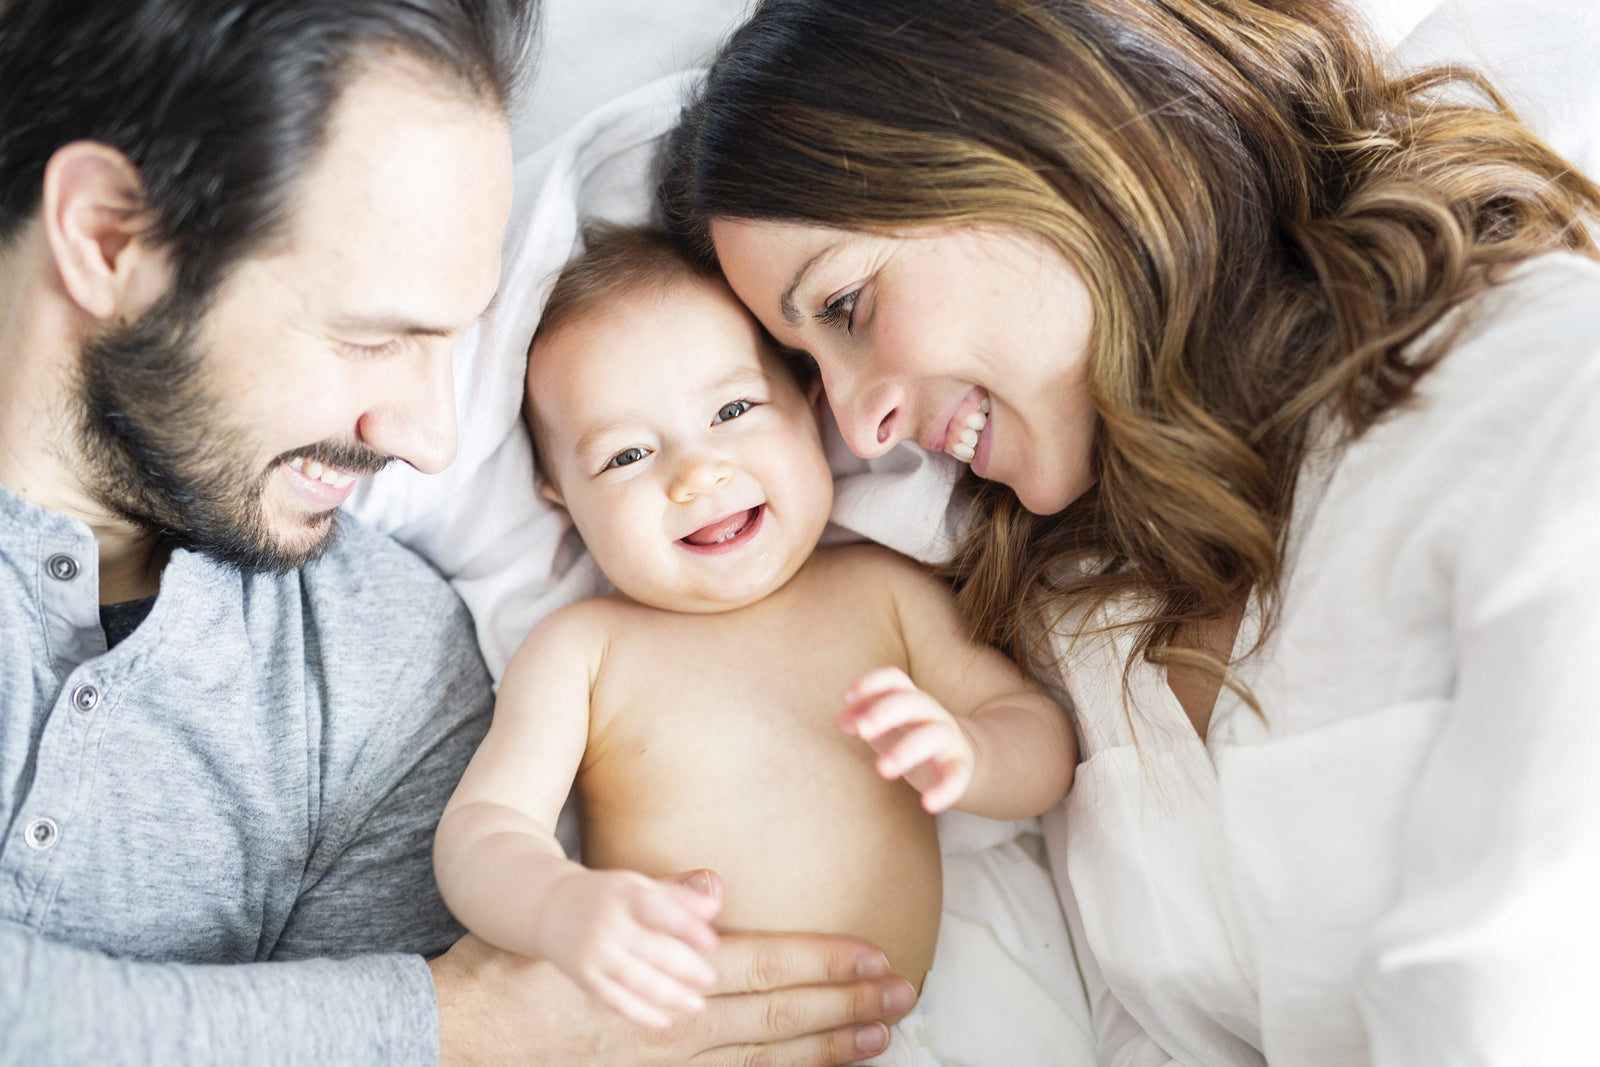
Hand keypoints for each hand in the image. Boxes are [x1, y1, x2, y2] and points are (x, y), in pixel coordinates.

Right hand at [432, 870, 917, 1066]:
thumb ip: (650, 905)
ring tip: (880, 1036)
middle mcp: (681, 1031)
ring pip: (769, 1057)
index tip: (877, 956)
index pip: (767, 967)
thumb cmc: (518, 972)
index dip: (826, 962)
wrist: (461, 1039)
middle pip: (783, 1016)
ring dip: (829, 1046)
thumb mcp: (576, 923)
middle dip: (849, 1005)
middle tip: (904, 995)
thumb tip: (712, 887)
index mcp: (669, 984)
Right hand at [537, 867, 720, 1027]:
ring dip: (668, 994)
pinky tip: (663, 1021)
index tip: (711, 942)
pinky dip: (639, 1012)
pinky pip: (614, 999)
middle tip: (711, 979)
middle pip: (650, 949)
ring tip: (696, 1004)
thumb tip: (714, 905)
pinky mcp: (584, 976)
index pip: (659, 910)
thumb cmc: (609, 896)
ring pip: (635, 979)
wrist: (549, 907)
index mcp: (626, 895)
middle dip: (683, 967)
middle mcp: (608, 923)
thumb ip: (677, 896)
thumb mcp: (638, 887)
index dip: (686, 927)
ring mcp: (594, 951)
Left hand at [838, 666, 974, 812]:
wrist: (962, 757)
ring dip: (906, 750)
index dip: (872, 683)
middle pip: (912, 702)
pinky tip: (928, 805)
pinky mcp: (961, 766)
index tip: (847, 699)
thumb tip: (841, 721)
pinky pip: (957, 775)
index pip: (894, 679)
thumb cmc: (914, 738)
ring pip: (932, 736)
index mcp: (911, 700)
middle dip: (885, 712)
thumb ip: (864, 721)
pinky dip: (946, 790)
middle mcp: (931, 714)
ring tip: (881, 769)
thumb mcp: (888, 728)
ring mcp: (948, 739)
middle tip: (862, 730)